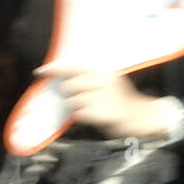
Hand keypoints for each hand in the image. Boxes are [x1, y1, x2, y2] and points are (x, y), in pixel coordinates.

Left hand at [36, 63, 162, 139]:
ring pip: (73, 102)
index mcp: (103, 72)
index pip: (73, 66)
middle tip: (77, 100)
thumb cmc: (120, 101)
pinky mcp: (107, 113)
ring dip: (75, 108)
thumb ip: (87, 80)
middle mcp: (104, 82)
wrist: (142, 116)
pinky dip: (81, 116)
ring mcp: (106, 98)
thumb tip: (61, 79)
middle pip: (69, 86)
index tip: (40, 72)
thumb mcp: (107, 83)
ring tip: (88, 109)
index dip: (54, 68)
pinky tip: (91, 116)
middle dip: (68, 95)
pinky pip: (81, 114)